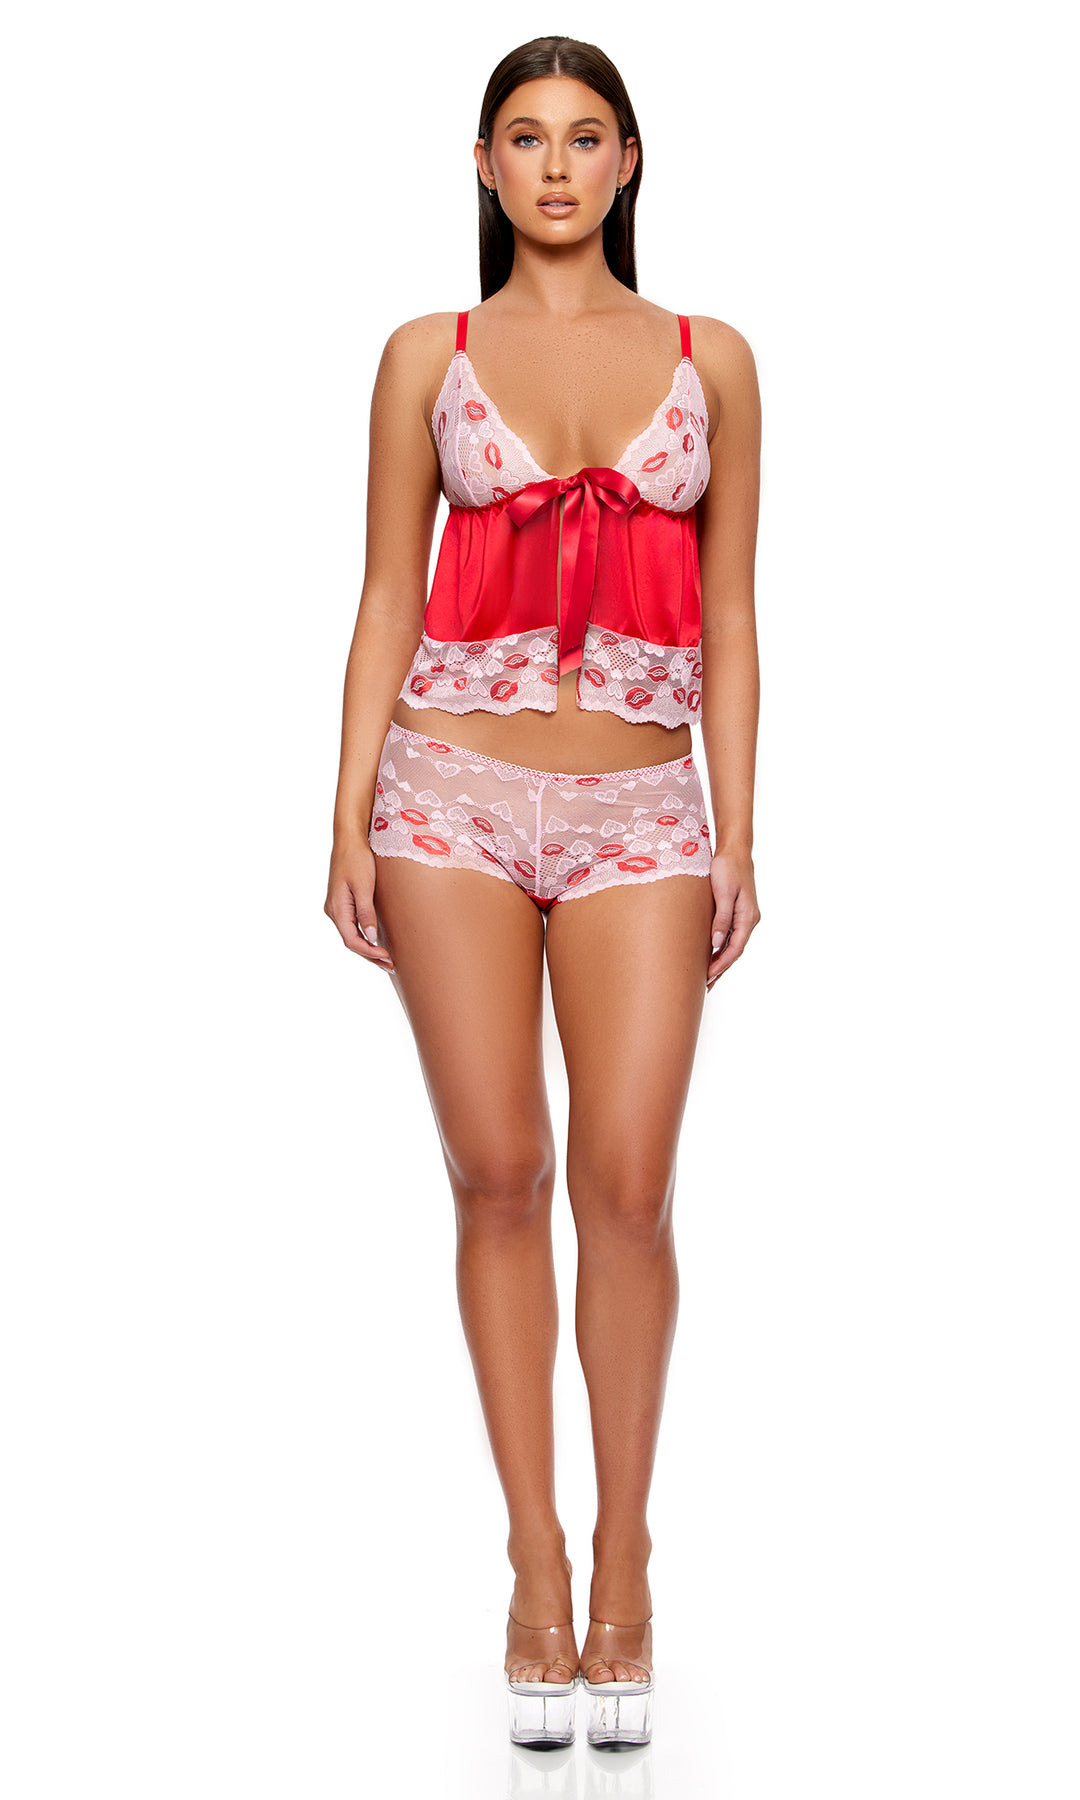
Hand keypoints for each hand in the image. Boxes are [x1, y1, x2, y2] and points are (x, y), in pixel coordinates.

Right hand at [324, 837, 394, 970]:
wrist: (349, 840)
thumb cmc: (357, 859)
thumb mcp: (364, 886)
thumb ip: (366, 913)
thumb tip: (370, 938)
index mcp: (337, 908)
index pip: (351, 940)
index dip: (369, 952)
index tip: (387, 958)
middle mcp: (334, 911)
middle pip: (351, 941)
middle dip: (370, 955)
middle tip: (390, 966)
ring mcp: (337, 907)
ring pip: (351, 935)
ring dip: (367, 948)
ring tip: (385, 959)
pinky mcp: (343, 902)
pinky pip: (352, 926)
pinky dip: (364, 936)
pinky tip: (375, 941)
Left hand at [706, 847, 759, 991]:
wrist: (735, 850)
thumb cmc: (728, 868)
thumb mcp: (723, 893)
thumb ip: (721, 918)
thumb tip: (715, 943)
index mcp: (748, 917)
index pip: (735, 948)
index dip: (721, 964)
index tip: (707, 976)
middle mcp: (750, 919)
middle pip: (735, 951)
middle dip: (721, 969)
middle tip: (705, 986)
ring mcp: (745, 916)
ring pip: (733, 945)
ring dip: (721, 961)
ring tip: (707, 977)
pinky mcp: (738, 912)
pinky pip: (731, 935)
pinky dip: (722, 948)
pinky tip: (712, 955)